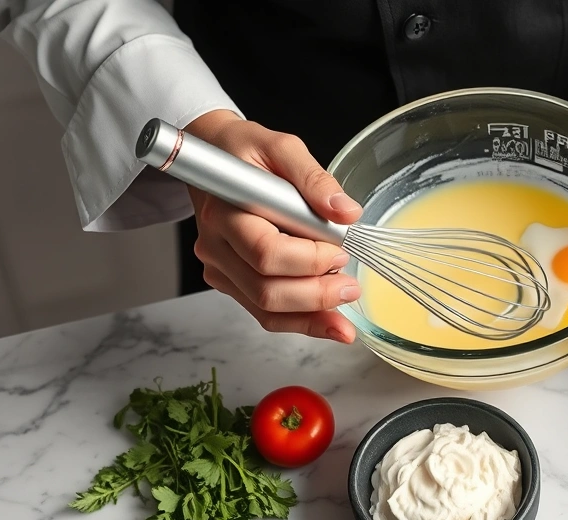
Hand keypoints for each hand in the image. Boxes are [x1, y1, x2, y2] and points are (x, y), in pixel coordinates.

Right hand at [183, 110, 362, 342]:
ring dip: (311, 317)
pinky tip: (330, 324)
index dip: (309, 259)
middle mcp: (216, 245)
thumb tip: (345, 211)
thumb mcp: (282, 147)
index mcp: (225, 212)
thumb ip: (314, 177)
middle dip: (316, 295)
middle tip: (351, 286)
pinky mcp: (231, 281)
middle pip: (266, 290)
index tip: (340, 249)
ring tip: (346, 315)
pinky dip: (300, 322)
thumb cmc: (246, 152)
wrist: (216, 157)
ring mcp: (221, 267)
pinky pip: (264, 312)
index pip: (266, 252)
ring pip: (265, 309)